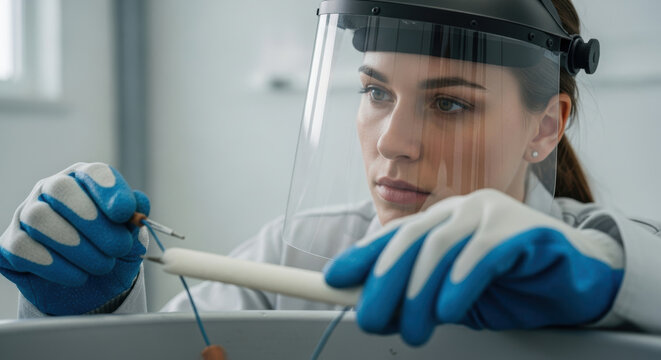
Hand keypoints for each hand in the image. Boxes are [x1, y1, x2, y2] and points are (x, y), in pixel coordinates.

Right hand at [0, 162, 149, 314]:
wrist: (91, 288)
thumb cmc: (112, 252)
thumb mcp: (132, 236)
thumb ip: (136, 218)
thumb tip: (139, 204)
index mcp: (86, 181)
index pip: (93, 173)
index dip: (109, 190)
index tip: (126, 213)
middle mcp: (51, 190)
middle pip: (60, 189)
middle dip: (93, 221)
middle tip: (119, 247)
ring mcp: (27, 215)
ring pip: (40, 218)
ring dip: (77, 247)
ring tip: (103, 265)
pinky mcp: (11, 244)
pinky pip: (24, 248)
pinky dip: (56, 266)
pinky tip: (79, 276)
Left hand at [324, 189, 623, 345]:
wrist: (576, 278)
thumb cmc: (512, 285)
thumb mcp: (456, 294)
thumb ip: (422, 294)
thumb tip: (375, 308)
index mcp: (442, 221)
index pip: (395, 236)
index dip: (363, 257)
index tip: (334, 280)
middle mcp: (461, 210)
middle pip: (411, 239)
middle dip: (383, 281)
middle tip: (369, 318)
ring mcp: (490, 214)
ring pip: (439, 246)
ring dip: (418, 292)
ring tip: (414, 328)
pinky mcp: (521, 228)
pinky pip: (480, 252)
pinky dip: (459, 282)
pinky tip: (448, 309)